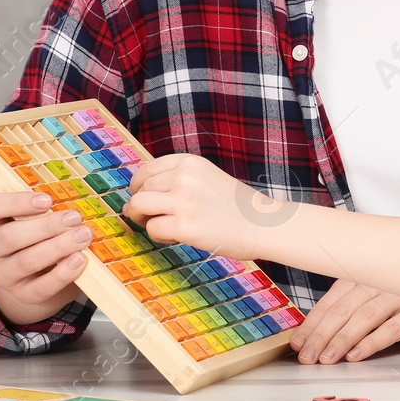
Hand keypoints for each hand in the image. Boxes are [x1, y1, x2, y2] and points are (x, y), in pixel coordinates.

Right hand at [0, 162, 85, 325]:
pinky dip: (62, 274)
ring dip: (58, 247)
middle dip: (45, 227)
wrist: (31, 272)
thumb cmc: (24, 229)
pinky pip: (41, 287)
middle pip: (10, 238)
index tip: (46, 199)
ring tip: (83, 235)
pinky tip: (79, 260)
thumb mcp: (12, 205)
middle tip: (74, 217)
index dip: (16, 203)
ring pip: (26, 262)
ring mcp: (3, 275)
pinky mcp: (23, 294)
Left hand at [124, 152, 274, 259]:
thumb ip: (180, 180)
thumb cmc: (237, 206)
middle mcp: (184, 178)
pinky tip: (174, 237)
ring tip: (155, 226)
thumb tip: (141, 195)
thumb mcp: (208, 177)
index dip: (138, 184)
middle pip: (141, 188)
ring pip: (139, 205)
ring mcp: (183, 201)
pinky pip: (153, 228)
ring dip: (141, 218)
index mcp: (190, 163)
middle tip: (148, 216)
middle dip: (139, 204)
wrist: (261, 224)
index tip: (138, 195)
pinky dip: (158, 235)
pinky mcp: (184, 226)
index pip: (147, 168)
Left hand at [291, 279, 399, 364]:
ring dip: (341, 340)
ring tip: (326, 360)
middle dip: (321, 334)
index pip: (333, 298)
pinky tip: (356, 357)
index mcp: (369, 274)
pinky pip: (393, 327)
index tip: (298, 344)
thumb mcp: (382, 300)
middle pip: (345, 308)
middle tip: (306, 357)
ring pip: (365, 316)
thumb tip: (319, 333)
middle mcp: (384, 279)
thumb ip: (355, 307)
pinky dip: (372, 342)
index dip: (313, 322)